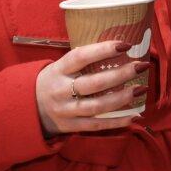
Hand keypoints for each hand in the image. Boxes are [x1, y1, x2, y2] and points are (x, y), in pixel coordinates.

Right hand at [35, 40, 149, 136]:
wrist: (28, 108)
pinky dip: (117, 122)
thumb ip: (83, 60)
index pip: (80, 57)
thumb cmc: (54, 80)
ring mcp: (65, 110)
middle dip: (120, 75)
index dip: (103, 50)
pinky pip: (97, 125)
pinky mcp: (71, 126)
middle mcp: (61, 90)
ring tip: (142, 89)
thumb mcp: (61, 66)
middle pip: (93, 83)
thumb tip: (119, 47)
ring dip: (122, 98)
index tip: (125, 44)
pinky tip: (134, 116)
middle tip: (141, 66)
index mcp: (58, 70)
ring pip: (97, 106)